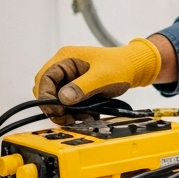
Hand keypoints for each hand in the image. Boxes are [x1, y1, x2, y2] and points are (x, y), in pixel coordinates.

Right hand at [32, 38, 161, 123]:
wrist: (134, 68)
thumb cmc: (120, 65)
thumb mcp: (102, 76)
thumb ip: (82, 87)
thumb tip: (63, 98)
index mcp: (66, 58)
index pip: (44, 77)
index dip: (46, 95)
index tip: (55, 110)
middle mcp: (64, 68)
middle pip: (47, 90)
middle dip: (55, 107)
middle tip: (67, 118)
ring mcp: (70, 79)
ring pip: (57, 99)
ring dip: (66, 112)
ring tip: (81, 118)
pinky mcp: (77, 89)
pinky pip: (68, 103)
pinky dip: (74, 112)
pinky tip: (86, 116)